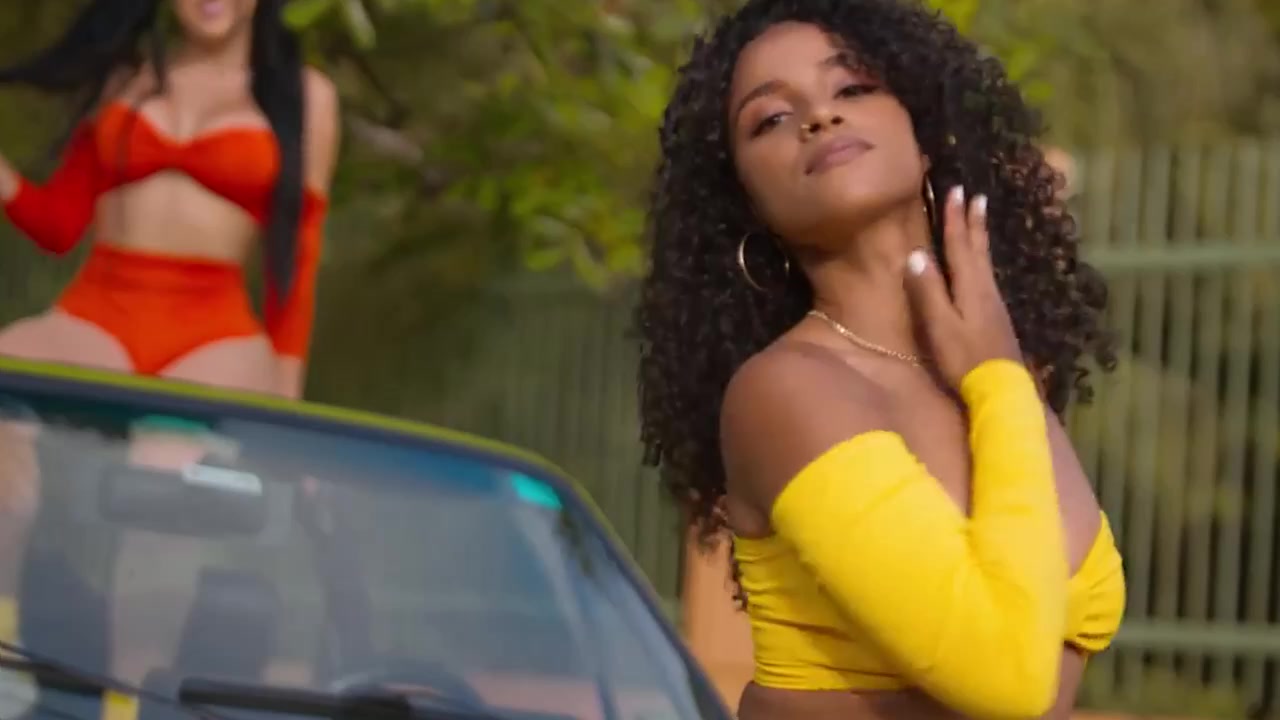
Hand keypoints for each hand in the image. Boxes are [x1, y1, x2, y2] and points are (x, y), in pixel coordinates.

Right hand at [904, 186, 1021, 387]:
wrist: (1001, 388)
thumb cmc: (965, 358)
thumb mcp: (940, 326)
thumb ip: (928, 291)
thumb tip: (915, 255)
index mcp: (970, 287)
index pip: (959, 246)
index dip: (955, 219)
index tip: (955, 191)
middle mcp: (985, 288)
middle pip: (977, 249)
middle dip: (972, 221)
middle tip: (975, 195)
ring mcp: (994, 303)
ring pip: (985, 260)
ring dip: (980, 237)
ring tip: (980, 219)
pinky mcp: (996, 316)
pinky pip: (987, 275)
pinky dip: (982, 259)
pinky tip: (981, 267)